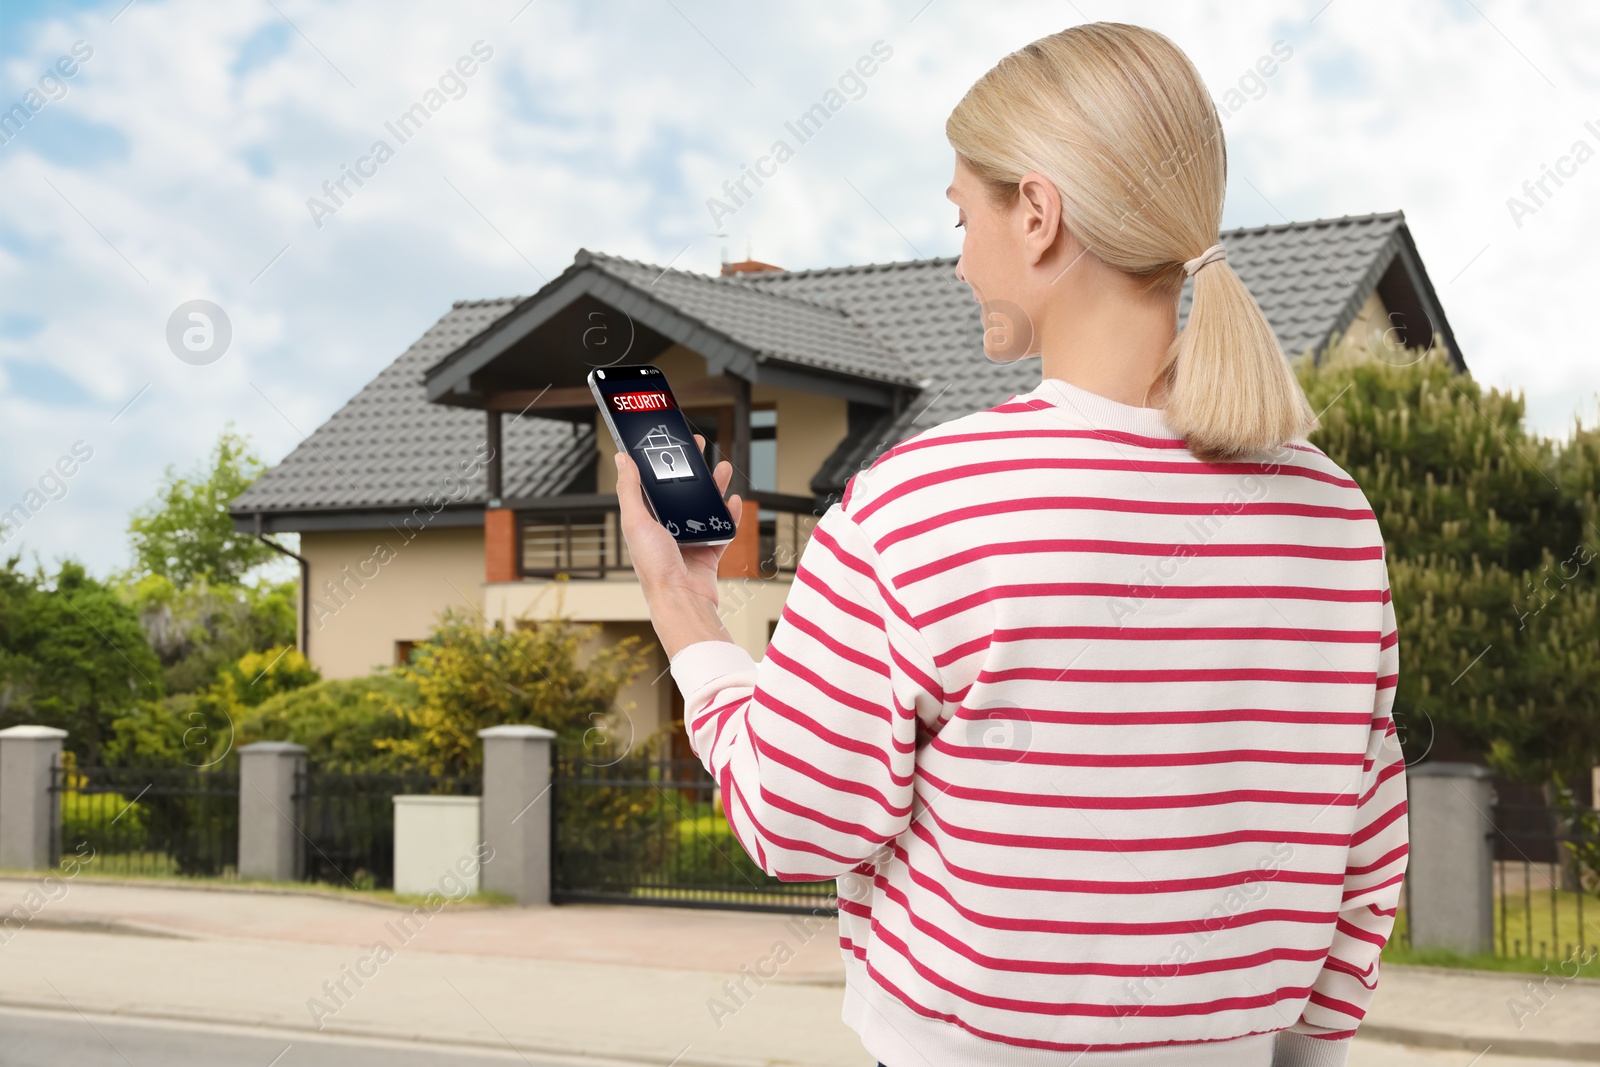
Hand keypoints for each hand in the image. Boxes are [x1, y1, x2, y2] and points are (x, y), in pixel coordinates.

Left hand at [614, 433, 742, 656]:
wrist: (682, 599)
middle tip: (699, 447)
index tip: (670, 442)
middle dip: (692, 468)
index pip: (653, 482)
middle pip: (682, 490)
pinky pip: (722, 527)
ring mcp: (689, 538)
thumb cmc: (654, 566)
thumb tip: (622, 458)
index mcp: (646, 519)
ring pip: (704, 505)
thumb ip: (630, 489)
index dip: (661, 460)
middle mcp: (667, 527)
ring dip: (714, 486)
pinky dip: (729, 514)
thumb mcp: (636, 522)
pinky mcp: (709, 550)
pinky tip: (732, 501)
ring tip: (723, 469)